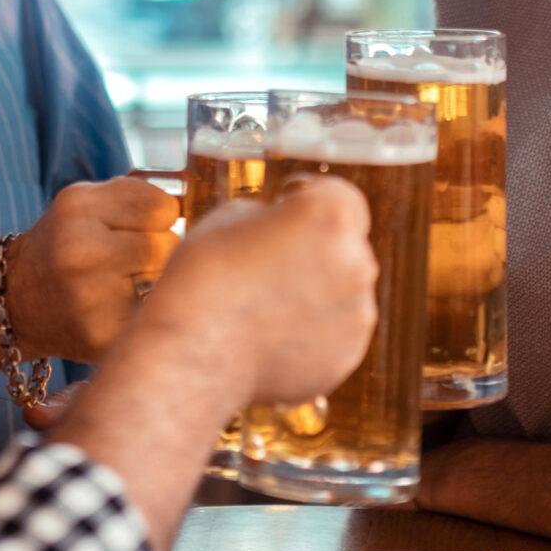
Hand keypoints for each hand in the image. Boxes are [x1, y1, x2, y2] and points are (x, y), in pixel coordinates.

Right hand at [3, 178, 179, 361]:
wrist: (15, 302)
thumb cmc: (64, 247)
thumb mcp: (85, 202)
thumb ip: (137, 196)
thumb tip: (194, 211)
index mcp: (79, 209)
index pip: (164, 208)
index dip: (156, 219)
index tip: (136, 230)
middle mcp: (83, 253)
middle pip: (169, 246)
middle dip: (157, 252)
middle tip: (128, 262)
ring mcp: (92, 299)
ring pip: (165, 283)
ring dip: (153, 284)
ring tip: (122, 286)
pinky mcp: (102, 337)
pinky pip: (153, 317)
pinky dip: (144, 315)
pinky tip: (118, 312)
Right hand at [139, 179, 376, 408]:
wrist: (193, 356)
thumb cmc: (204, 280)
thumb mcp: (232, 215)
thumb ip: (275, 215)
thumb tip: (287, 228)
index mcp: (331, 216)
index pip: (340, 194)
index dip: (311, 199)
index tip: (290, 208)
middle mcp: (357, 261)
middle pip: (345, 243)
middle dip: (315, 247)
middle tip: (269, 261)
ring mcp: (357, 312)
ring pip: (342, 289)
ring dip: (317, 289)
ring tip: (266, 304)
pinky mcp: (348, 352)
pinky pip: (337, 329)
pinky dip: (313, 328)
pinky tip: (272, 331)